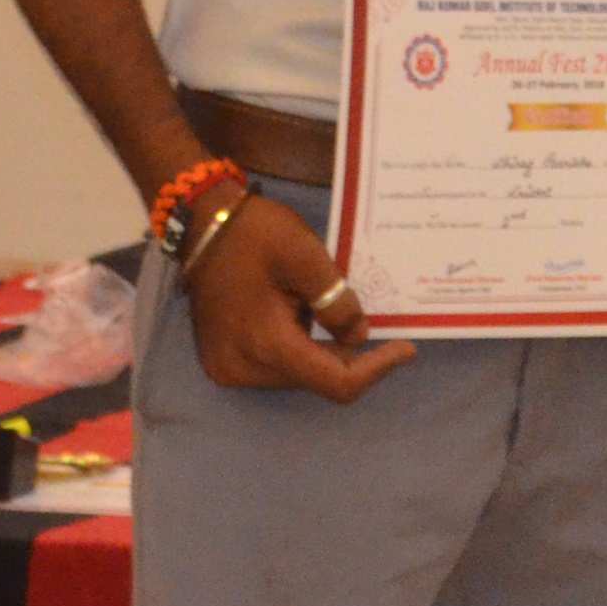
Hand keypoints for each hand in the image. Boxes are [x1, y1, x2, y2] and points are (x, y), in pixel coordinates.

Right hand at [183, 188, 416, 402]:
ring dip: (322, 351)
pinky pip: (274, 364)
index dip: (376, 370)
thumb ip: (338, 302)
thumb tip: (360, 337)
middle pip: (315, 379)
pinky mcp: (222, 359)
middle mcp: (243, 368)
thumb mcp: (307, 258)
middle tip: (371, 323)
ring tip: (331, 312)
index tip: (406, 349)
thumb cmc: (255, 235)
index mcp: (266, 345)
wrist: (200, 223)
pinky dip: (298, 347)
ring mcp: (229, 367)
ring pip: (296, 374)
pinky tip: (305, 316)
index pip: (335, 382)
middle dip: (349, 357)